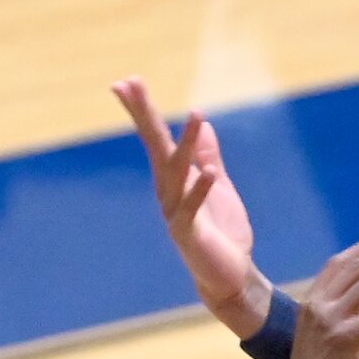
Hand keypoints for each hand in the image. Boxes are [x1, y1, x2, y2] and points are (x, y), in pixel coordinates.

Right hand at [111, 77, 268, 336]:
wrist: (230, 276)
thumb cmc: (222, 233)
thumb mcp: (218, 187)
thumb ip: (209, 157)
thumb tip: (203, 125)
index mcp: (174, 179)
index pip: (156, 138)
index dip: (143, 111)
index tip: (127, 81)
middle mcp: (168, 192)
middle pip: (155, 147)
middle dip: (145, 115)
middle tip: (131, 84)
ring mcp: (175, 213)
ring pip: (176, 173)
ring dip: (186, 144)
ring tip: (197, 115)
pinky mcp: (189, 234)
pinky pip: (191, 208)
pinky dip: (199, 189)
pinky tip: (206, 170)